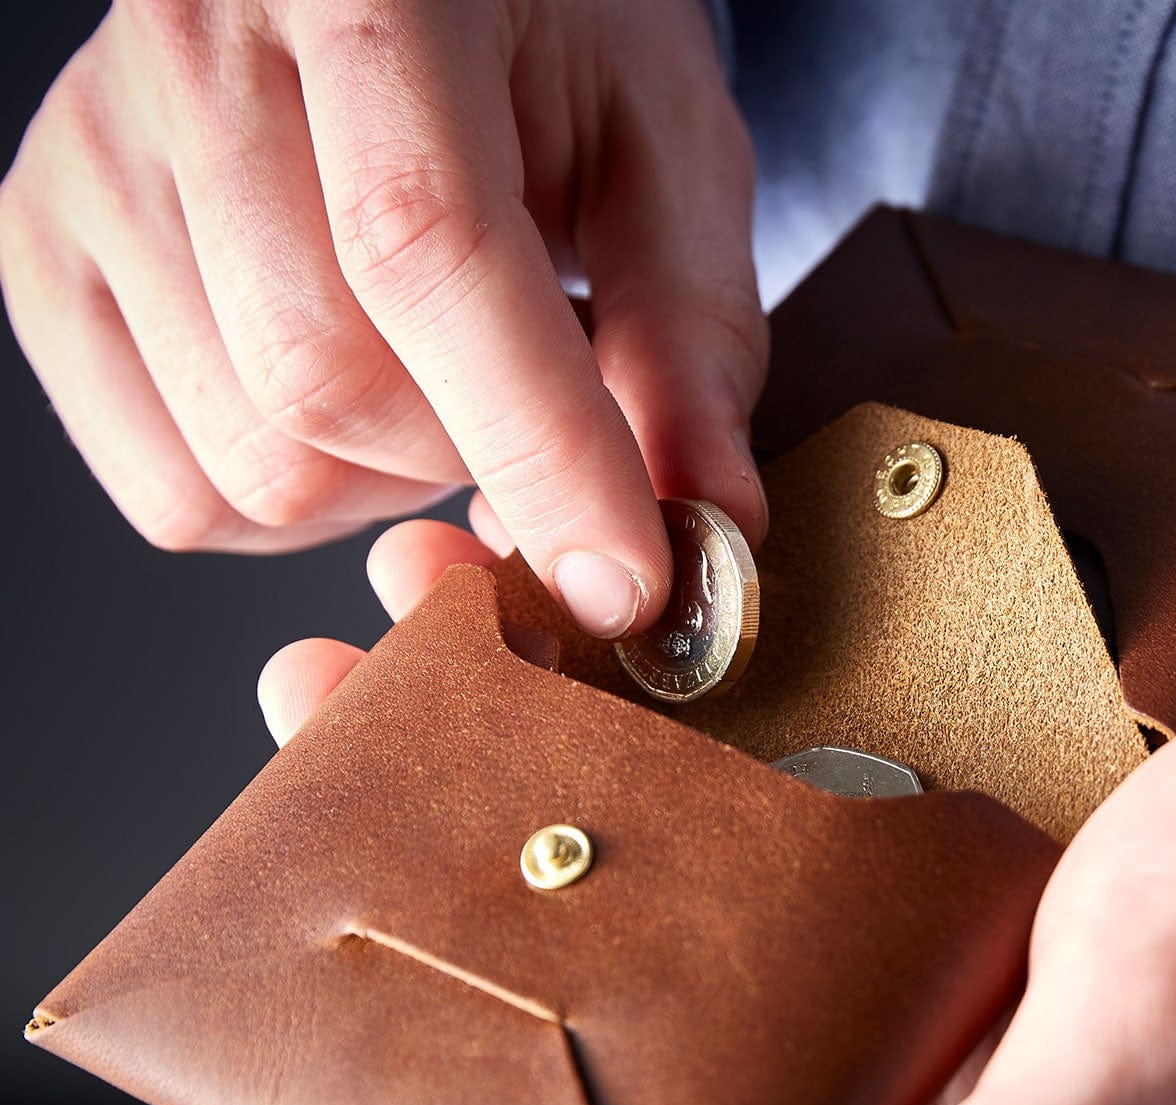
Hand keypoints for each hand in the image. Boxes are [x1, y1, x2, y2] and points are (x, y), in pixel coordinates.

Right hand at [0, 0, 765, 636]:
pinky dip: (290, 505)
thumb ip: (689, 337)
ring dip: (384, 485)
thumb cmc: (547, 41)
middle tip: (527, 404)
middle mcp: (188, 48)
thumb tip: (708, 528)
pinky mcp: (46, 258)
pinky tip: (345, 409)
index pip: (423, 250)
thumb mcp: (662, 151)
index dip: (538, 446)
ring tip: (433, 383)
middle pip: (322, 386)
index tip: (626, 579)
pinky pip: (175, 494)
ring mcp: (94, 163)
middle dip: (467, 460)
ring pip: (250, 465)